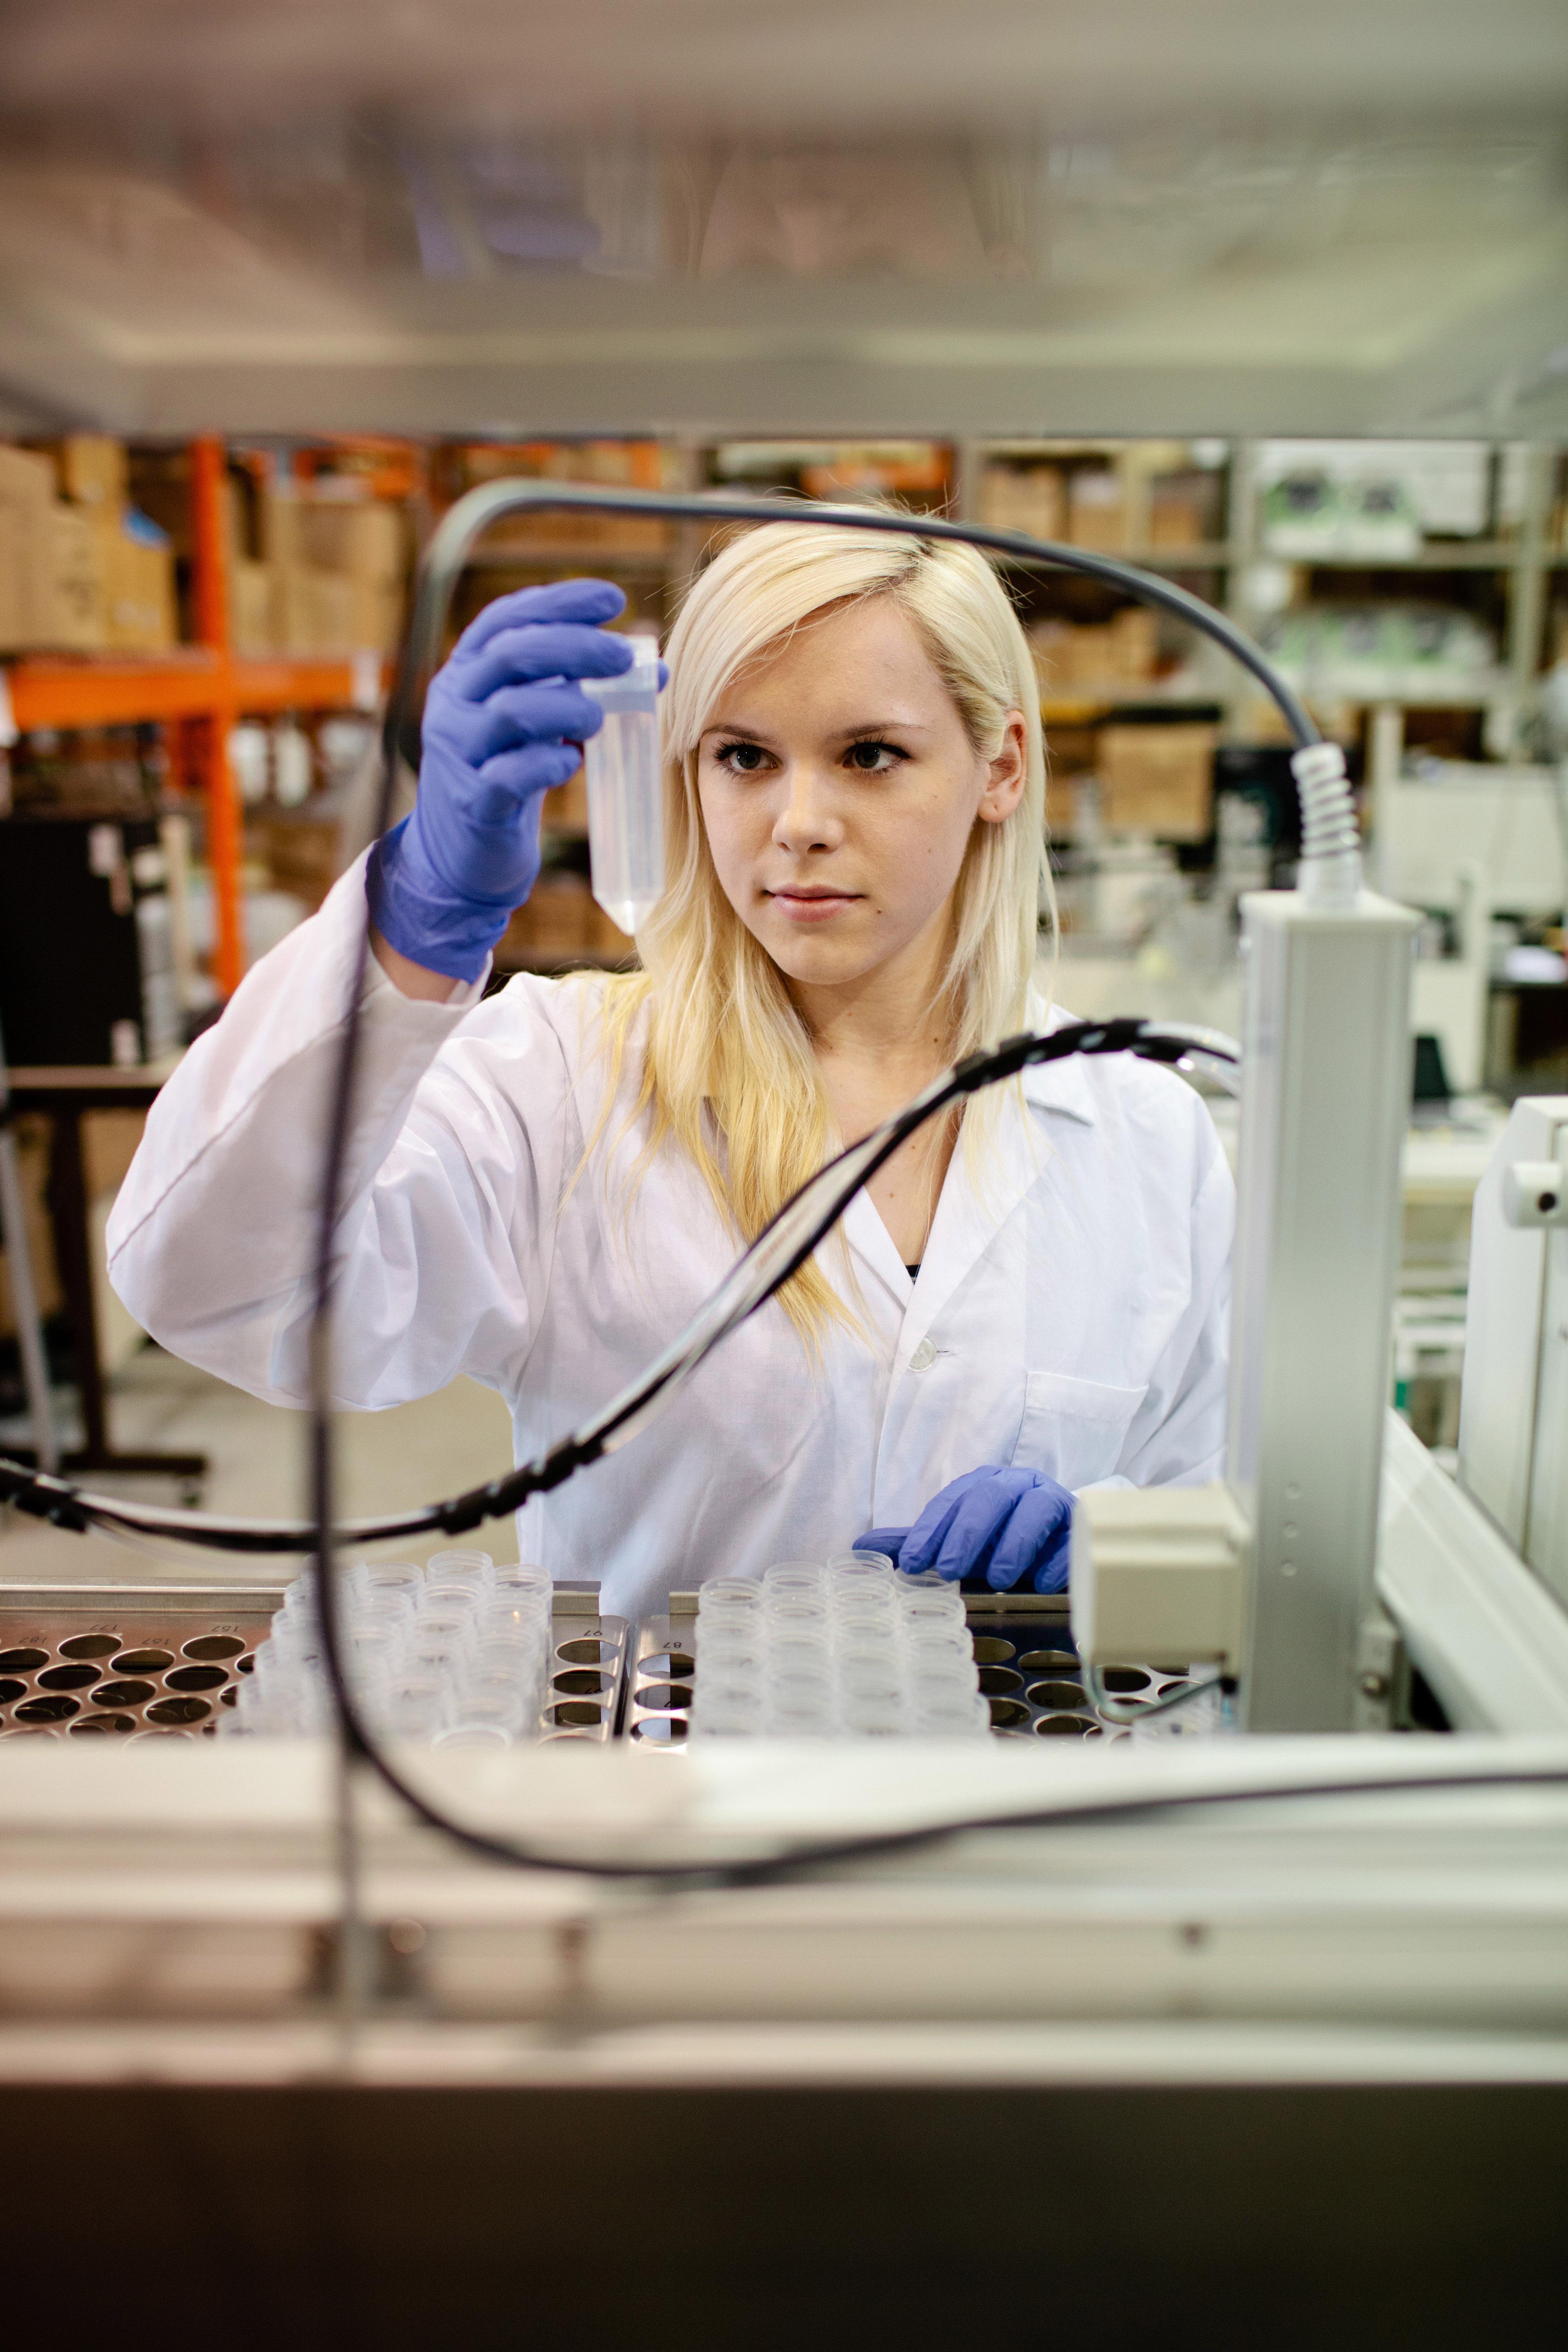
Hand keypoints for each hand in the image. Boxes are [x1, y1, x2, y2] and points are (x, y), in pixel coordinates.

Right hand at [367, 578, 634, 982]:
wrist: (460, 852)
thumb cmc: (507, 771)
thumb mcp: (536, 721)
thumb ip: (580, 689)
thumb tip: (655, 669)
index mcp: (465, 672)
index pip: (507, 618)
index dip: (559, 602)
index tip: (613, 598)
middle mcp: (454, 704)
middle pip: (512, 655)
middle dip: (574, 647)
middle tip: (623, 656)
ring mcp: (459, 753)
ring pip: (511, 711)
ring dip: (567, 706)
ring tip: (598, 716)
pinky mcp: (474, 803)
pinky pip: (510, 774)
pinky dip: (548, 763)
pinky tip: (570, 762)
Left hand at [861, 1466, 1073, 1592]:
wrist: (1062, 1537)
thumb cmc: (1001, 1539)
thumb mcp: (959, 1541)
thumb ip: (918, 1543)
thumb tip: (860, 1547)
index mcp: (985, 1484)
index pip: (954, 1500)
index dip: (932, 1530)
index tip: (915, 1563)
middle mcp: (1019, 1485)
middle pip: (992, 1497)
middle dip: (969, 1533)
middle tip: (951, 1569)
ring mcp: (1054, 1502)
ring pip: (1036, 1508)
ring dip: (1015, 1543)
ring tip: (1000, 1578)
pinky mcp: (1083, 1526)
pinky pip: (1075, 1536)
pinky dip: (1059, 1559)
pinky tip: (1043, 1582)